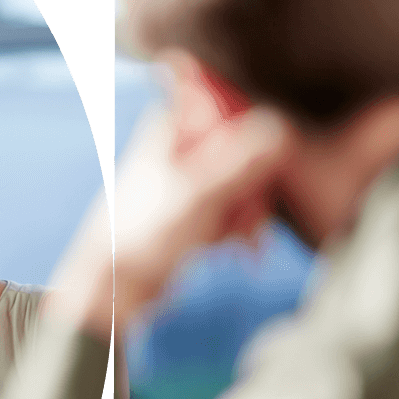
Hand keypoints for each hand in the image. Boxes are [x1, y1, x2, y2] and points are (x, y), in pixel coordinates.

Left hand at [114, 102, 292, 324]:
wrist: (118, 286)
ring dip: (249, 214)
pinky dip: (238, 228)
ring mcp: (188, 180)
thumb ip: (241, 162)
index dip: (255, 141)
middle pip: (243, 152)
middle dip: (254, 190)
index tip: (266, 173)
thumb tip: (280, 131)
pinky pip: (230, 209)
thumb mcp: (199, 195)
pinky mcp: (193, 210)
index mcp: (174, 128)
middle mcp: (181, 148)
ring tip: (247, 240)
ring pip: (240, 184)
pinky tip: (241, 248)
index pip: (231, 112)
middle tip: (254, 220)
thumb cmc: (142, 236)